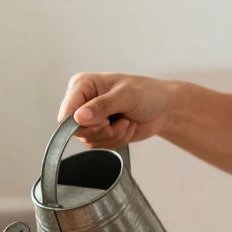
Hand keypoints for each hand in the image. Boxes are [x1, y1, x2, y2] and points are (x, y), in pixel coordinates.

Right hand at [57, 73, 179, 148]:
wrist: (164, 108)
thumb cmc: (148, 94)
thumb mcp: (126, 96)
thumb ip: (101, 106)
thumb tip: (78, 117)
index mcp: (82, 86)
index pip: (67, 112)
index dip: (81, 123)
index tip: (103, 121)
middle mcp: (82, 102)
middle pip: (76, 130)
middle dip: (102, 130)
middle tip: (119, 119)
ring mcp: (90, 119)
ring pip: (89, 140)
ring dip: (112, 135)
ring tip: (125, 121)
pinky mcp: (98, 132)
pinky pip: (99, 146)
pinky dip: (116, 141)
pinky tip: (125, 127)